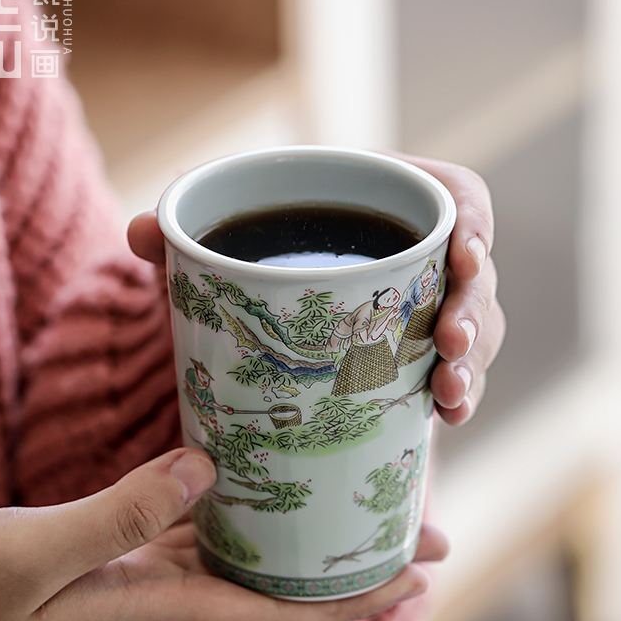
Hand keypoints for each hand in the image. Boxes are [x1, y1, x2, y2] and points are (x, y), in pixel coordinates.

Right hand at [0, 448, 446, 620]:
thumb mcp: (33, 558)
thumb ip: (115, 516)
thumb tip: (205, 466)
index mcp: (164, 607)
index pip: (284, 613)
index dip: (354, 598)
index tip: (416, 571)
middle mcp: (175, 593)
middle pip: (288, 582)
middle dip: (354, 562)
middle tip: (417, 525)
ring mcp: (155, 569)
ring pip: (257, 551)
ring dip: (310, 530)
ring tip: (357, 493)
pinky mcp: (133, 545)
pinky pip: (211, 527)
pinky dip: (250, 505)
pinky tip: (266, 473)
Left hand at [129, 154, 504, 426]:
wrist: (270, 298)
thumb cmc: (259, 253)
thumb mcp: (228, 239)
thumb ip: (186, 234)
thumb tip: (144, 232)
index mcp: (393, 204)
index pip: (459, 201)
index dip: (475, 228)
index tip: (464, 258)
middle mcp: (422, 256)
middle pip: (476, 279)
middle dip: (471, 314)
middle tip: (446, 345)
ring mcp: (428, 308)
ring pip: (476, 331)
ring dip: (472, 364)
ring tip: (448, 399)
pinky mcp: (419, 353)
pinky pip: (457, 370)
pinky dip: (458, 394)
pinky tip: (448, 418)